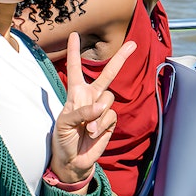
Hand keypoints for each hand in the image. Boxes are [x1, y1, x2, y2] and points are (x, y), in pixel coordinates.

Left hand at [49, 32, 135, 183]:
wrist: (73, 160)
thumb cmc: (63, 139)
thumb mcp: (64, 123)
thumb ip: (82, 111)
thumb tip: (101, 106)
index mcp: (75, 93)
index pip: (75, 69)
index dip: (73, 52)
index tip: (74, 34)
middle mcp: (90, 96)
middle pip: (108, 74)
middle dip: (120, 59)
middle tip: (133, 44)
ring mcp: (101, 108)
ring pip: (109, 98)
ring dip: (98, 115)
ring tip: (87, 129)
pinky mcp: (110, 120)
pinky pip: (110, 115)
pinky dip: (102, 125)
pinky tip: (94, 133)